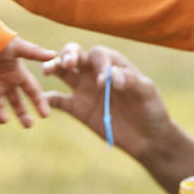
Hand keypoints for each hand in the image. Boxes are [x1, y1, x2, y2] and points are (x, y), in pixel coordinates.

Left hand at [0, 36, 54, 126]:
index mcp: (17, 73)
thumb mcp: (15, 46)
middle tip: (29, 125)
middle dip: (23, 114)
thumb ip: (34, 52)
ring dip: (2, 115)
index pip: (32, 91)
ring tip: (4, 120)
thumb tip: (54, 55)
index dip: (39, 102)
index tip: (45, 115)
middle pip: (18, 103)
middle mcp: (5, 83)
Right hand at [41, 42, 171, 155]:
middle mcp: (96, 72)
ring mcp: (85, 89)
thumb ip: (131, 80)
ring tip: (46, 71)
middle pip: (76, 55)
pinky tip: (42, 101)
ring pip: (63, 72)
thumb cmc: (151, 109)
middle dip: (68, 55)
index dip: (99, 65)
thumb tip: (114, 76)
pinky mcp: (78, 108)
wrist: (148, 138)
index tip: (104, 83)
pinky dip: (47, 99)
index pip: (98, 55)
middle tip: (66, 63)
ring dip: (53, 68)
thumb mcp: (147, 92)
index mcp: (113, 64)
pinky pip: (58, 100)